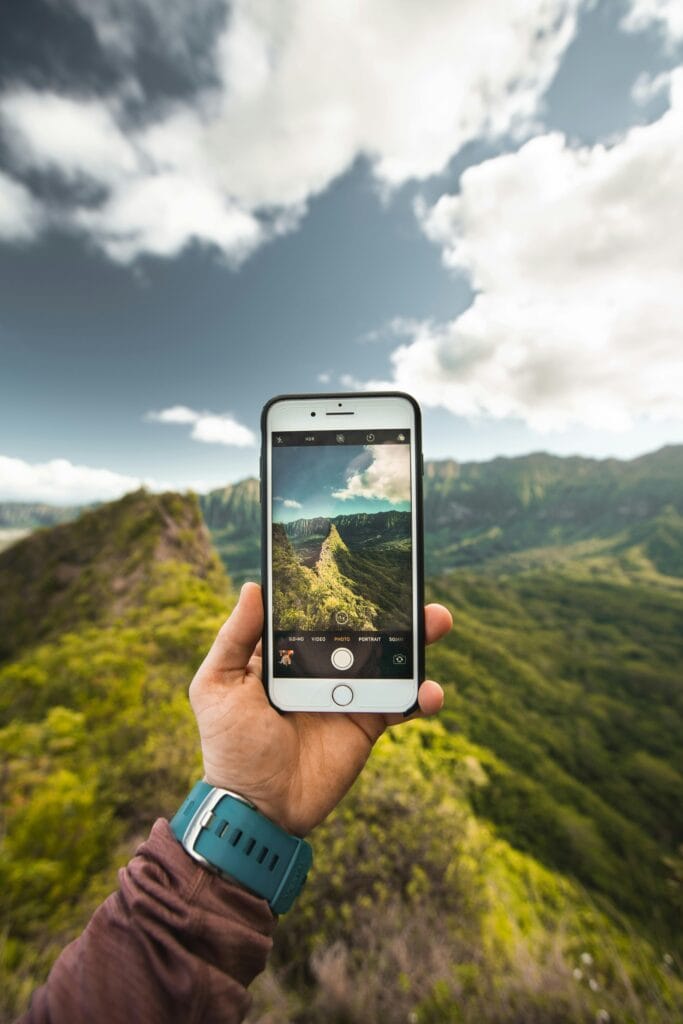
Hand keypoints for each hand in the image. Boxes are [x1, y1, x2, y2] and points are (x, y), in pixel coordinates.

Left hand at [189, 583, 451, 835]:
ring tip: (437, 622)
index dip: (337, 586)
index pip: (314, 609)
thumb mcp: (217, 687)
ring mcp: (346, 692)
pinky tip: (429, 691)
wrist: (257, 808)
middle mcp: (318, 665)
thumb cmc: (230, 746)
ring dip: (417, 638)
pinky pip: (400, 702)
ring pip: (388, 657)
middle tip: (413, 588)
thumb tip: (254, 586)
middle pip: (361, 627)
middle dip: (391, 606)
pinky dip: (421, 695)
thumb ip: (235, 638)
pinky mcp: (367, 722)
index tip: (361, 561)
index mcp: (284, 650)